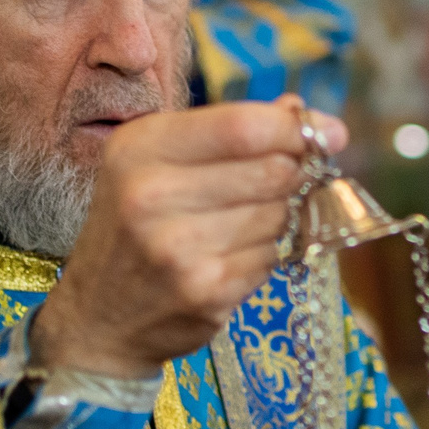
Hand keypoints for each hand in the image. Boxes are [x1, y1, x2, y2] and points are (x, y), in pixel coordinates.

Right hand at [30, 97, 346, 379]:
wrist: (97, 318)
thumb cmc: (134, 227)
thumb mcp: (156, 163)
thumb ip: (226, 131)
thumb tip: (299, 111)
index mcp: (139, 148)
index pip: (241, 126)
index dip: (297, 127)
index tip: (331, 132)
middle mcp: (151, 195)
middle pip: (272, 170)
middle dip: (294, 173)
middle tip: (292, 179)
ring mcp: (178, 249)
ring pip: (278, 215)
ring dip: (277, 217)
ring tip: (242, 224)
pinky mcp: (206, 292)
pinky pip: (271, 257)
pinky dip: (265, 254)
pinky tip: (234, 257)